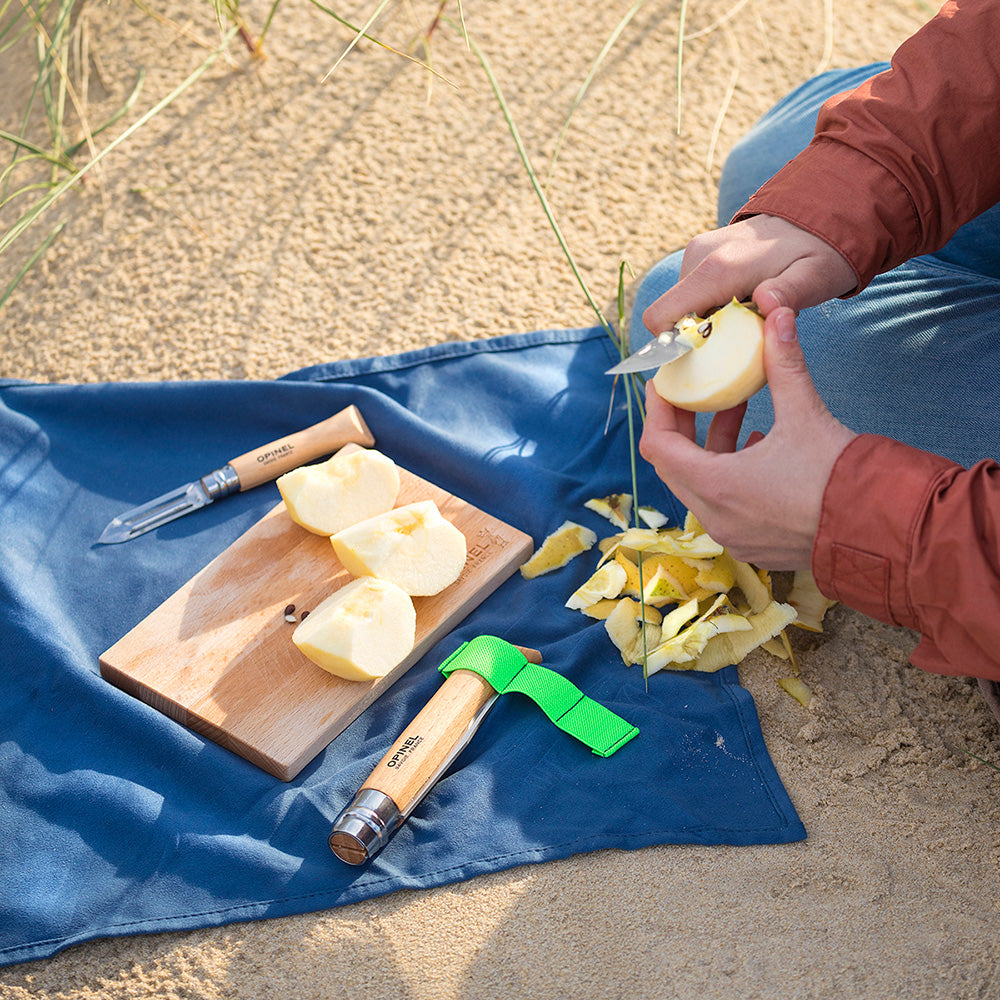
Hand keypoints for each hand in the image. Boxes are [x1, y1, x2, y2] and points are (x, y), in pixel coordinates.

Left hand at [638, 308, 856, 569]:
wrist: (882, 531)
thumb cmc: (840, 478)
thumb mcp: (806, 414)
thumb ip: (784, 364)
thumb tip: (777, 315)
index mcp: (715, 486)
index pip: (658, 445)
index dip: (658, 409)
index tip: (665, 383)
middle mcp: (714, 516)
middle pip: (674, 465)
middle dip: (682, 424)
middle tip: (694, 391)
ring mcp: (732, 535)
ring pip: (700, 484)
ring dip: (711, 446)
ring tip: (736, 409)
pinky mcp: (753, 544)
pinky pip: (723, 504)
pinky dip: (728, 473)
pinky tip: (757, 445)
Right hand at [642, 215, 856, 333]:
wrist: (821, 209)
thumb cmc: (822, 251)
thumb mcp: (817, 278)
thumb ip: (789, 293)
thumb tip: (764, 302)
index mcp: (718, 269)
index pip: (661, 317)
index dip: (673, 346)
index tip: (707, 357)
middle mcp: (700, 257)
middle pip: (673, 316)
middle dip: (698, 336)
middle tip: (742, 337)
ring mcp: (699, 252)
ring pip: (683, 306)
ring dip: (708, 322)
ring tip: (748, 318)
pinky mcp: (702, 252)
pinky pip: (694, 292)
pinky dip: (712, 308)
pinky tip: (744, 304)